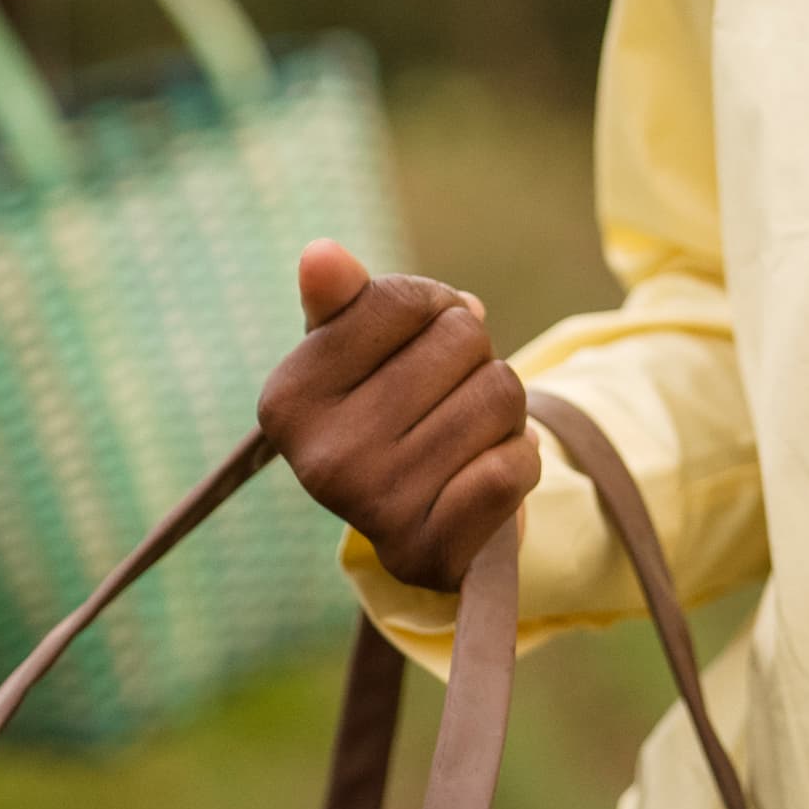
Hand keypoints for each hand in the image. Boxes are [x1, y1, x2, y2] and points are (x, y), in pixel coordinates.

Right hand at [258, 241, 539, 591]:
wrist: (419, 522)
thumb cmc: (387, 408)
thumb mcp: (355, 350)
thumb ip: (345, 300)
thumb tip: (321, 254)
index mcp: (288, 399)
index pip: (404, 299)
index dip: (434, 304)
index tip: (420, 338)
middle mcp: (321, 459)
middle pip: (463, 338)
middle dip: (473, 356)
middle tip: (447, 393)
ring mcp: (375, 509)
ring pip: (502, 394)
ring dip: (503, 406)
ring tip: (468, 430)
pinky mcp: (429, 553)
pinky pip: (516, 464)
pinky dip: (520, 456)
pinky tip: (487, 469)